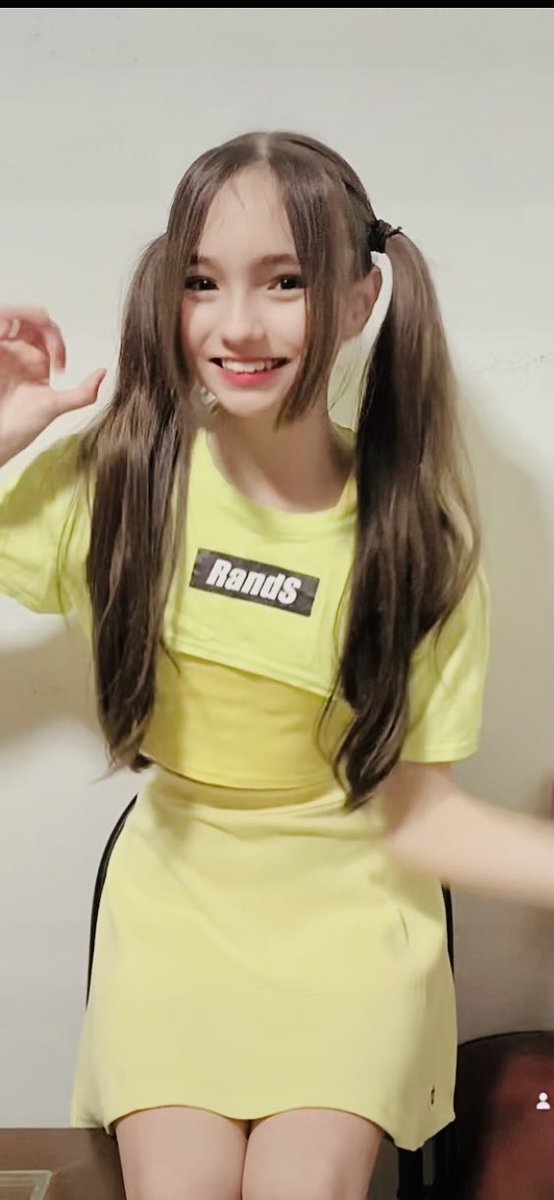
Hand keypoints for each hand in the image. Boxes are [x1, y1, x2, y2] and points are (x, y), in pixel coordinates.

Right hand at [0, 306, 104, 465]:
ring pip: (17, 319)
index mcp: (38, 363)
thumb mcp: (58, 406)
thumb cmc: (23, 425)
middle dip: (43, 324)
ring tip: (35, 324)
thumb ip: (84, 393)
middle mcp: (22, 355)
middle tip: (49, 334)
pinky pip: (2, 323)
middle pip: (34, 323)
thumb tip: (103, 373)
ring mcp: (7, 352)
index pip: (50, 338)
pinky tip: (13, 329)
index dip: (58, 343)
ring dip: (26, 316)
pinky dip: (9, 319)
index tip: (59, 366)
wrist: (1, 434)